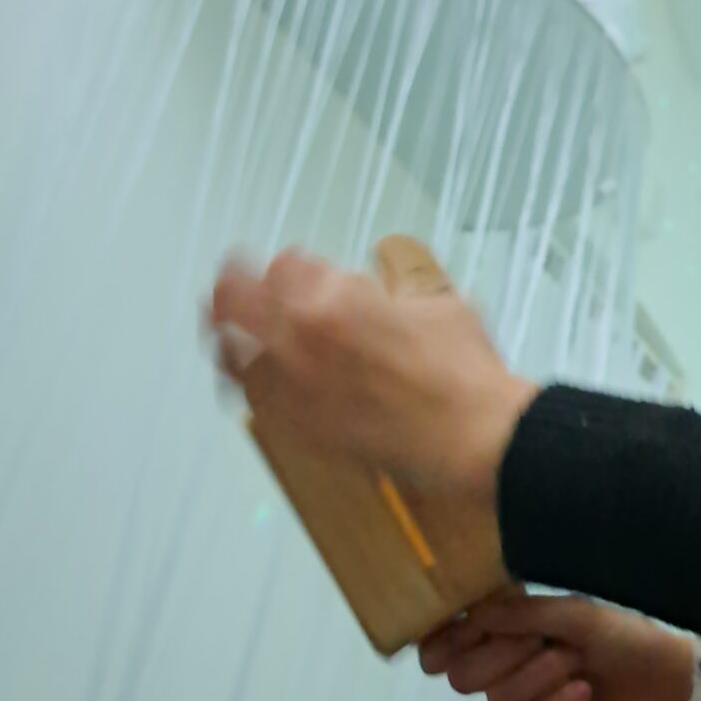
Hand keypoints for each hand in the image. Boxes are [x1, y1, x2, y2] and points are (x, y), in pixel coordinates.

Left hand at [208, 249, 537, 499]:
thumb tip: (373, 295)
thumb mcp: (431, 304)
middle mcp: (300, 338)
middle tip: (231, 284)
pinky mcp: (300, 429)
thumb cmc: (461, 368)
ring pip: (230, 353)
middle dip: (232, 286)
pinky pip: (254, 401)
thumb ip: (386, 294)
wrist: (471, 435)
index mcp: (333, 297)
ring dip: (230, 337)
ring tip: (229, 332)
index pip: (284, 265)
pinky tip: (258, 382)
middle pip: (232, 299)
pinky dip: (251, 385)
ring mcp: (294, 388)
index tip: (297, 270)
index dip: (293, 266)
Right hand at [420, 591, 693, 700]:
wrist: (673, 687)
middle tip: (545, 643)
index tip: (440, 642)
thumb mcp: (579, 615)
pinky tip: (582, 697)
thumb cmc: (629, 640)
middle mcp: (512, 669)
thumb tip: (474, 612)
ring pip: (498, 700)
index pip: (459, 640)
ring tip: (579, 667)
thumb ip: (524, 614)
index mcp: (515, 633)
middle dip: (503, 656)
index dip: (444, 641)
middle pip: (466, 674)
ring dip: (539, 679)